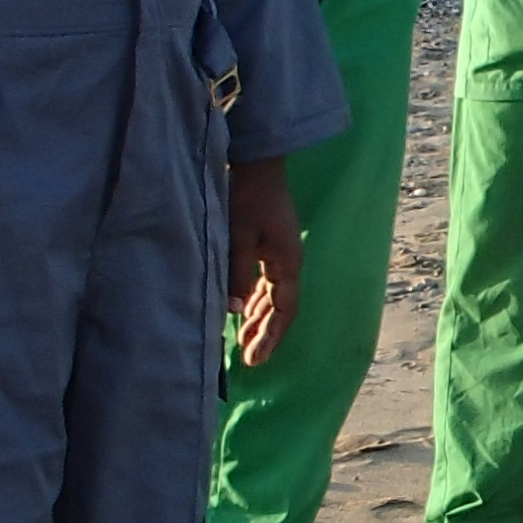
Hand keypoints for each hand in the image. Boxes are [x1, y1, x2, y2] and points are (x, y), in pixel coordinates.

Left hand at [226, 155, 302, 367]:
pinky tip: (244, 308)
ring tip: (244, 339)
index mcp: (287, 263)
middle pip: (281, 307)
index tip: (255, 359)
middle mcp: (290, 262)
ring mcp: (283, 253)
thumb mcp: (237, 238)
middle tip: (249, 358)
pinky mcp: (273, 245)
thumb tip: (232, 311)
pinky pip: (268, 282)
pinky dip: (257, 299)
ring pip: (274, 296)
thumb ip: (236, 276)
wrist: (258, 163)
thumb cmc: (247, 198)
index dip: (270, 337)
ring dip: (260, 318)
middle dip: (265, 333)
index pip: (283, 310)